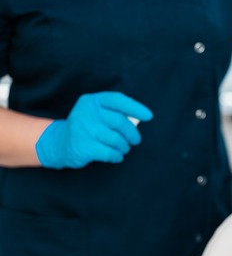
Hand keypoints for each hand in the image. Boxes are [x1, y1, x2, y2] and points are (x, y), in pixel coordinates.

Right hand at [35, 92, 152, 168]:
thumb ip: (113, 113)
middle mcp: (86, 113)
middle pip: (120, 121)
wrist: (58, 144)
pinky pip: (110, 152)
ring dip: (124, 146)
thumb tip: (138, 120)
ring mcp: (83, 130)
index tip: (149, 116)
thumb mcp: (95, 113)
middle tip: (135, 140)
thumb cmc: (86, 127)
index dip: (136, 108)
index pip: (118, 100)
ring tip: (123, 148)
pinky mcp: (83, 146)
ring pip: (116, 139)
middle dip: (132, 133)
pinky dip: (117, 156)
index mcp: (91, 101)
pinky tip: (116, 156)